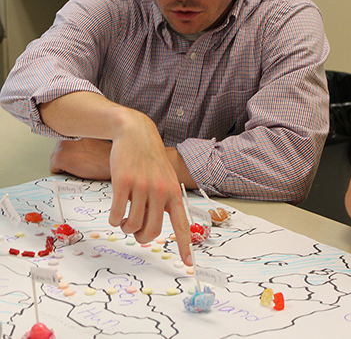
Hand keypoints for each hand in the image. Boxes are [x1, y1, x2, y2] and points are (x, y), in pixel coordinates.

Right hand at [40, 92, 191, 264]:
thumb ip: (164, 201)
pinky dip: (113, 219)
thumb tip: (152, 229)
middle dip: (142, 237)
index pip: (181, 224)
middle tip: (136, 231)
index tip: (188, 264)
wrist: (135, 133)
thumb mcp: (165, 178)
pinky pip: (116, 215)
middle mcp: (160, 191)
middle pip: (152, 232)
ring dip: (125, 228)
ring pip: (132, 226)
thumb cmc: (150, 160)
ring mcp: (141, 187)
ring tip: (124, 217)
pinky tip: (115, 212)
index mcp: (173, 192)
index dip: (185, 246)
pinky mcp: (122, 183)